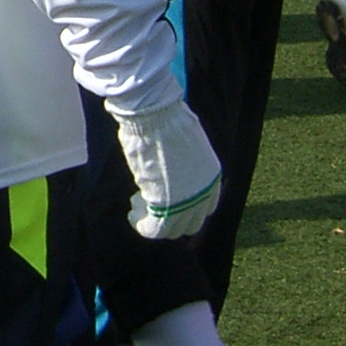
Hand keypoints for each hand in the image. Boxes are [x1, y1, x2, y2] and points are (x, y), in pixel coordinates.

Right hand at [114, 95, 221, 240]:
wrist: (155, 115)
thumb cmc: (165, 120)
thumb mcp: (184, 142)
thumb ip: (183, 162)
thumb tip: (170, 165)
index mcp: (212, 175)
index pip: (206, 206)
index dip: (186, 208)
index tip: (166, 199)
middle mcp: (204, 191)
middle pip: (191, 223)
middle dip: (170, 218)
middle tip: (148, 203)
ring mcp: (187, 200)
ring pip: (173, 230)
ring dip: (154, 222)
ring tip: (137, 205)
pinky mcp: (167, 205)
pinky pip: (156, 230)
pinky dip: (143, 226)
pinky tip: (133, 215)